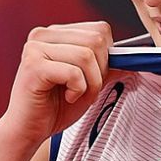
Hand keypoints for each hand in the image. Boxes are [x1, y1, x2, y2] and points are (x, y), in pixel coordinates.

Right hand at [0, 21, 112, 147]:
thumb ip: (109, 68)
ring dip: (91, 83)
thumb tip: (132, 60)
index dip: (107, 56)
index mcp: (58, 33)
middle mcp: (44, 34)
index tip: (93, 77)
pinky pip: (74, 73)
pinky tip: (66, 97)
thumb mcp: (90, 83)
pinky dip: (79, 90)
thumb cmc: (57, 106)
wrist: (28, 131)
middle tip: (85, 89)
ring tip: (75, 94)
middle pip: (96, 40)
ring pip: (87, 55)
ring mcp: (35, 48)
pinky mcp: (32, 65)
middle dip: (100, 70)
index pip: (100, 29)